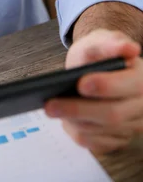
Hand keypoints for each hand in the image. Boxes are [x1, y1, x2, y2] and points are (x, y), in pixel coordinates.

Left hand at [45, 29, 142, 153]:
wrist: (100, 64)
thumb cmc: (100, 52)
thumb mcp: (103, 40)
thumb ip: (112, 43)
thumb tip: (130, 48)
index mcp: (142, 79)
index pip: (128, 86)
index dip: (105, 86)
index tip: (81, 83)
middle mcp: (142, 105)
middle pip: (113, 114)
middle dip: (78, 110)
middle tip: (50, 105)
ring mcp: (132, 124)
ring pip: (103, 131)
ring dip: (74, 122)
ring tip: (52, 110)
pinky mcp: (119, 138)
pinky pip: (99, 144)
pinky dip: (79, 133)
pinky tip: (65, 121)